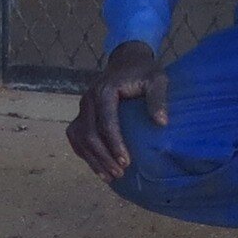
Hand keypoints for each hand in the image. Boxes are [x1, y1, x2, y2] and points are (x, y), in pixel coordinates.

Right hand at [66, 40, 165, 180]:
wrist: (127, 60)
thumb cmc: (144, 72)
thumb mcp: (157, 79)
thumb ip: (158, 98)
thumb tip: (161, 123)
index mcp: (104, 91)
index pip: (106, 123)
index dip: (115, 145)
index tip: (126, 162)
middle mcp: (88, 99)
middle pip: (90, 134)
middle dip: (103, 157)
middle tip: (120, 173)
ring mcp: (82, 106)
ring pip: (79, 138)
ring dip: (92, 159)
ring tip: (108, 177)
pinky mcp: (81, 113)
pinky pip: (76, 136)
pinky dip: (83, 153)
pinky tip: (96, 166)